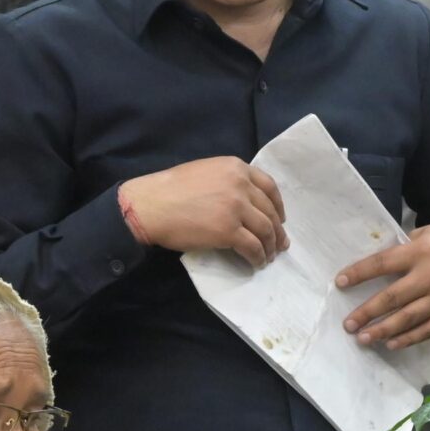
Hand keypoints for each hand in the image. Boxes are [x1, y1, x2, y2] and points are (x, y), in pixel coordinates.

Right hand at [120, 158, 286, 264]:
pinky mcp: (229, 231)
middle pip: (270, 211)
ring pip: (266, 231)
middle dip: (277, 231)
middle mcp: (241, 185)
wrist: (149, 205)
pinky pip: (253, 247)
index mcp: (236, 167)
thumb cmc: (169, 189)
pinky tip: (256, 263)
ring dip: (270, 247)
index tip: (280, 219)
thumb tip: (244, 201)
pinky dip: (257, 257)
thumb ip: (228, 180)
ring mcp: (236, 208)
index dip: (278, 206)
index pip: (269, 186)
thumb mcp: (205, 172)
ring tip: (268, 257)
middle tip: (280, 244)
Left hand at [338, 219, 429, 349]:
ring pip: (408, 319)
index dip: (359, 273)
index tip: (339, 283)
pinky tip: (392, 344)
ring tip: (363, 338)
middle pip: (391, 298)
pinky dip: (409, 339)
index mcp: (421, 251)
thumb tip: (383, 259)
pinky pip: (429, 330)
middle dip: (366, 312)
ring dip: (382, 330)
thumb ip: (409, 245)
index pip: (382, 263)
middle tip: (348, 324)